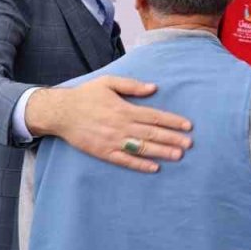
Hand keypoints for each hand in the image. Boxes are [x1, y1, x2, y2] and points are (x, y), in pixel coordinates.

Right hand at [25, 76, 193, 172]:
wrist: (61, 113)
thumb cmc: (86, 95)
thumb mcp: (108, 82)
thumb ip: (132, 85)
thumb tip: (153, 88)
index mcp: (124, 109)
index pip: (154, 116)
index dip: (172, 121)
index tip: (188, 126)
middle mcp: (121, 126)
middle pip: (152, 133)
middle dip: (173, 138)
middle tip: (189, 143)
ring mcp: (112, 141)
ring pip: (142, 148)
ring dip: (161, 152)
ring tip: (178, 155)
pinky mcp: (103, 152)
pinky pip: (125, 160)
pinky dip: (140, 165)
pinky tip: (154, 167)